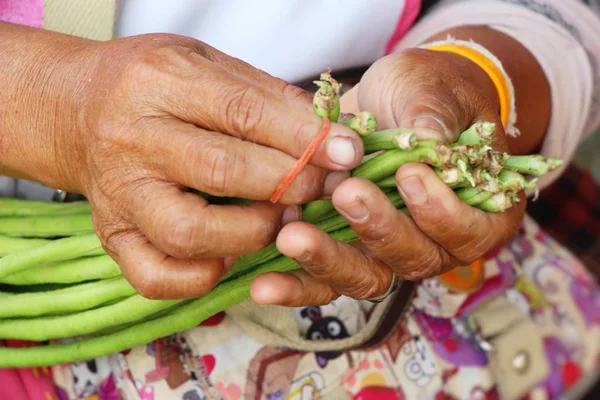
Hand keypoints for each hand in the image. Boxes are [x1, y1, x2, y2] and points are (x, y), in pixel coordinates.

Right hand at [0, 26, 363, 298]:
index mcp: (158, 82)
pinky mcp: (113, 237)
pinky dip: (205, 276)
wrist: (81, 109)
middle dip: (289, 185)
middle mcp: (131, 140)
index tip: (347, 152)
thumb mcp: (208, 63)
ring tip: (280, 219)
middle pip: (222, 173)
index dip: (303, 137)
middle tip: (323, 188)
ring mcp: (119, 195)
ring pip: (191, 234)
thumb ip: (268, 96)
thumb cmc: (157, 85)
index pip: (243, 113)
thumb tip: (331, 137)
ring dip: (253, 233)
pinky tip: (229, 253)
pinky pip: (159, 277)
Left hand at [250, 48, 525, 305]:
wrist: (391, 101)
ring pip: (365, 276)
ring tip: (291, 236)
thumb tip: (428, 141)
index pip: (471, 230)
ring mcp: (387, 251)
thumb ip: (434, 112)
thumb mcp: (431, 88)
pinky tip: (264, 283)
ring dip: (328, 260)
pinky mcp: (345, 249)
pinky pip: (323, 280)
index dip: (442, 212)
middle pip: (413, 258)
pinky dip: (295, 284)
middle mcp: (435, 241)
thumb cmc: (425, 93)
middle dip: (378, 229)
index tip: (409, 175)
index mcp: (478, 208)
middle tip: (344, 193)